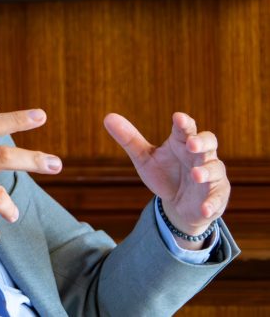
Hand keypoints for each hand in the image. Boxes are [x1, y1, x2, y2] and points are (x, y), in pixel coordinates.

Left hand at [103, 112, 229, 248]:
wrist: (178, 204)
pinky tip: (204, 208)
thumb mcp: (144, 158)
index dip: (184, 123)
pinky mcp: (215, 196)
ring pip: (215, 169)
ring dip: (206, 171)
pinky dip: (211, 203)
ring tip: (195, 174)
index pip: (186, 129)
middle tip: (190, 144)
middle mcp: (201, 156)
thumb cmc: (164, 173)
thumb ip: (129, 139)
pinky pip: (216, 199)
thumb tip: (108, 117)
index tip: (177, 118)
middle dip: (201, 143)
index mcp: (183, 142)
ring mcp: (212, 176)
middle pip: (208, 143)